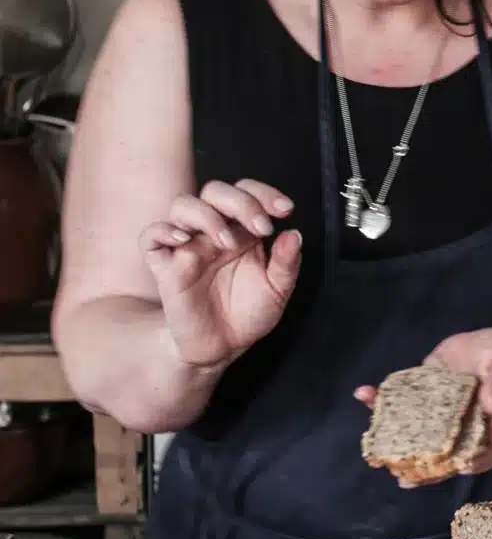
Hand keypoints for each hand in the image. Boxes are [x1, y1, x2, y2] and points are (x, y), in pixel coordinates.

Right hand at [140, 180, 301, 368]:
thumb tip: (294, 234)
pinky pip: (150, 238)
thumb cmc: (247, 313)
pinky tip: (183, 241)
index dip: (264, 193)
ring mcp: (188, 246)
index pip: (246, 192)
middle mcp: (213, 232)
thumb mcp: (277, 290)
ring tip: (227, 242)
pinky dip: (163, 231)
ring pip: (183, 205)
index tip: (285, 209)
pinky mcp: (166, 268)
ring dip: (207, 215)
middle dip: (241, 202)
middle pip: (215, 191)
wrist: (222, 347)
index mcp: (242, 230)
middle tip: (262, 227)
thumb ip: (287, 263)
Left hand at [354, 327, 491, 479]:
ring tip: (374, 445)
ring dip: (394, 435)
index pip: (489, 451)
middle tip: (404, 478)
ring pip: (419, 428)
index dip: (477, 463)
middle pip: (446, 450)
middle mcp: (462, 423)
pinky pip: (404, 398)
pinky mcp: (424, 389)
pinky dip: (382, 399)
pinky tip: (364, 394)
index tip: (461, 468)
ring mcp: (440, 408)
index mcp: (490, 424)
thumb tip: (490, 405)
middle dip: (425, 467)